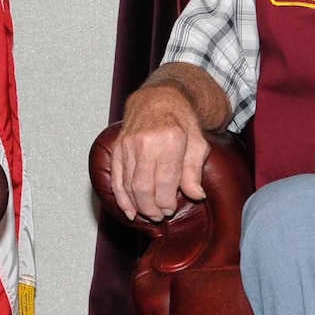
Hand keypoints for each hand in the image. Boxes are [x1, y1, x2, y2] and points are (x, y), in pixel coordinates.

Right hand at [109, 83, 208, 221]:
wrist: (158, 98)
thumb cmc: (181, 122)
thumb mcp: (197, 143)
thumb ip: (195, 171)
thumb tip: (196, 196)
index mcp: (170, 140)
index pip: (165, 182)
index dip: (166, 202)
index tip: (170, 209)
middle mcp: (146, 142)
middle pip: (143, 187)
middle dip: (151, 208)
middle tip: (159, 216)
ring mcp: (128, 145)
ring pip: (128, 185)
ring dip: (137, 205)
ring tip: (148, 214)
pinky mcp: (118, 148)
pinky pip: (116, 178)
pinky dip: (121, 198)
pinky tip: (129, 211)